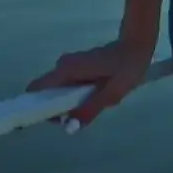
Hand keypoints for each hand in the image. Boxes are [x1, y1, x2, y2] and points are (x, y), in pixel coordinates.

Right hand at [26, 37, 156, 128]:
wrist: (137, 45)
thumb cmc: (126, 67)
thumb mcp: (111, 93)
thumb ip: (90, 109)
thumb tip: (70, 127)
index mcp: (67, 70)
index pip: (36, 89)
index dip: (35, 107)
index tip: (47, 121)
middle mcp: (63, 66)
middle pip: (47, 93)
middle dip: (59, 108)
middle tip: (83, 114)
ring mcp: (69, 65)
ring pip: (59, 91)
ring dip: (71, 102)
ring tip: (96, 101)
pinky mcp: (77, 66)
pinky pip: (68, 86)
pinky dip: (77, 95)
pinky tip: (97, 94)